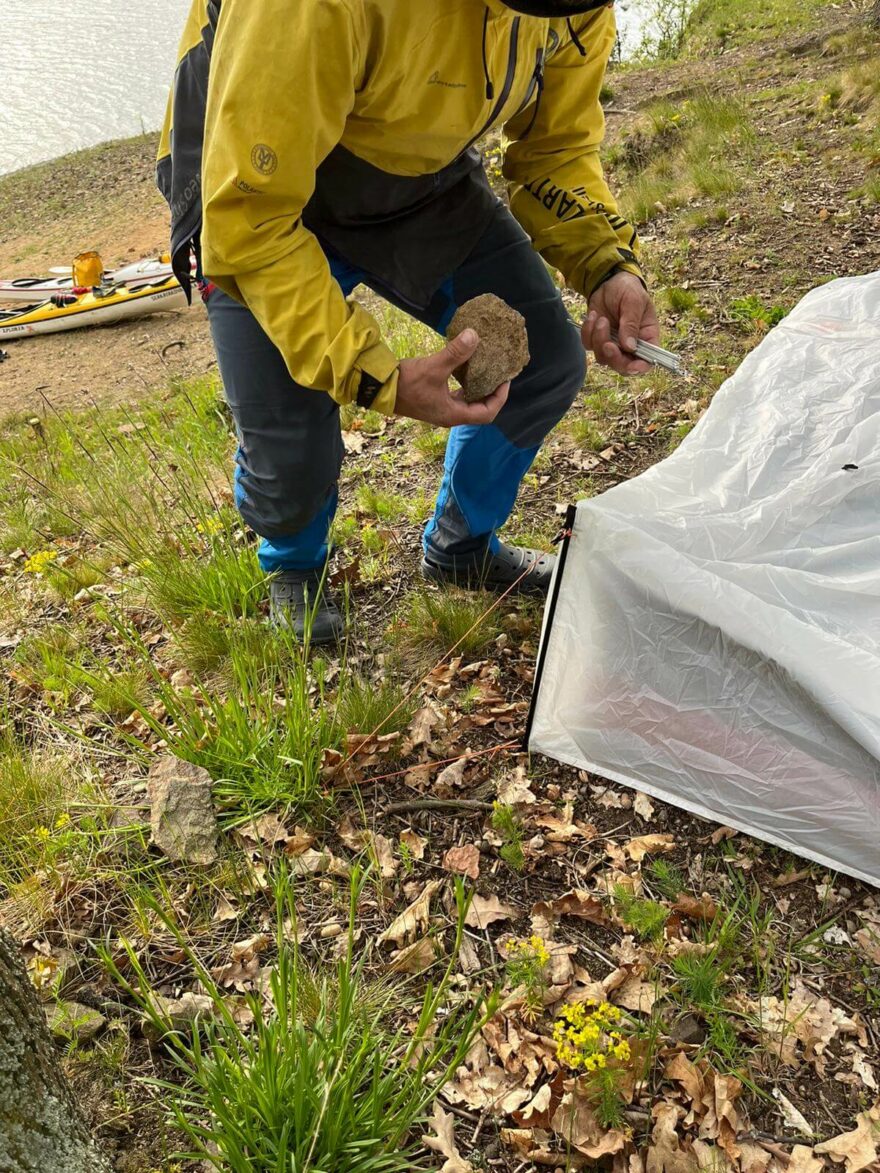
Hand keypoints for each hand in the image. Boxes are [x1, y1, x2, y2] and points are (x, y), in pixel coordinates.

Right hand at [395, 329, 509, 425]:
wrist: (377, 388)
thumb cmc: (406, 383)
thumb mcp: (434, 367)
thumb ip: (456, 353)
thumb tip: (474, 335)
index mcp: (453, 414)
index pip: (487, 413)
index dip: (499, 397)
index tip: (505, 380)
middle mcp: (449, 415)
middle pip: (480, 409)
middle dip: (491, 392)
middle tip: (498, 374)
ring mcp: (440, 409)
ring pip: (467, 402)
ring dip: (478, 388)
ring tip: (485, 369)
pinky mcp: (433, 401)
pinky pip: (456, 395)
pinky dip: (464, 385)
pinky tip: (465, 369)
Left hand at [581, 271, 659, 374]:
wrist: (609, 281)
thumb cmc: (627, 289)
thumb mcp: (633, 301)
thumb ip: (631, 324)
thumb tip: (629, 347)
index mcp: (647, 337)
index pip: (647, 362)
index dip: (639, 368)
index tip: (631, 365)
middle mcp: (630, 346)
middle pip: (623, 366)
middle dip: (613, 358)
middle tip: (607, 343)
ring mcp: (613, 344)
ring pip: (603, 358)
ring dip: (599, 340)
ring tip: (600, 318)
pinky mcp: (597, 339)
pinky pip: (589, 345)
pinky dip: (588, 332)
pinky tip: (593, 316)